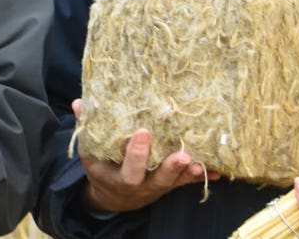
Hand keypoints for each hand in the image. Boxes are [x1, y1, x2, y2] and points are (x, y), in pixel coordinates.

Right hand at [73, 98, 214, 212]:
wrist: (114, 196)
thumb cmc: (102, 168)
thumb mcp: (90, 152)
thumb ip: (87, 128)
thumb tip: (80, 102)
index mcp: (120, 178)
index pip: (129, 170)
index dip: (136, 154)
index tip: (143, 132)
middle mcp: (142, 186)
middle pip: (159, 180)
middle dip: (171, 168)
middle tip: (182, 155)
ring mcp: (159, 187)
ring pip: (176, 181)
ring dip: (189, 172)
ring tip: (201, 162)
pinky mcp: (171, 185)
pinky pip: (188, 181)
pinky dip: (203, 176)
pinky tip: (218, 170)